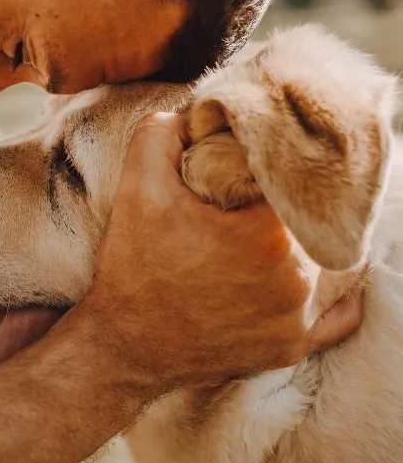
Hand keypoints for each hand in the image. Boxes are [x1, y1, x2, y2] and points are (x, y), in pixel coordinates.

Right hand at [72, 112, 363, 395]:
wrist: (123, 346)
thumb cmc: (133, 268)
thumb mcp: (137, 188)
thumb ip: (162, 133)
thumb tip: (194, 113)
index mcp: (269, 236)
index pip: (300, 180)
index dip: (281, 164)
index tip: (257, 164)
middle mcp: (298, 282)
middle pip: (323, 221)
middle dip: (299, 202)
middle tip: (267, 194)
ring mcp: (299, 321)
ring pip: (340, 264)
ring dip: (319, 241)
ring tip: (287, 227)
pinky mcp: (293, 348)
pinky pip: (339, 314)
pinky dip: (331, 290)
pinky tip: (306, 271)